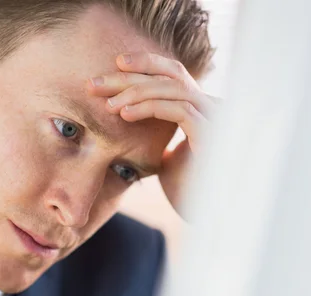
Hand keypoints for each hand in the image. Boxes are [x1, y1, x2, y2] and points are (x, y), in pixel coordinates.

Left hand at [87, 52, 216, 218]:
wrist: (206, 216)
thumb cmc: (187, 190)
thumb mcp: (165, 156)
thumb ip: (155, 135)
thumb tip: (127, 122)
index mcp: (201, 109)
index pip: (174, 74)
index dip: (146, 64)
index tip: (114, 66)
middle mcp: (212, 107)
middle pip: (170, 75)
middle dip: (130, 76)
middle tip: (94, 83)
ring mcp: (215, 119)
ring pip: (173, 88)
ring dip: (135, 92)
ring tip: (107, 105)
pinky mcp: (212, 134)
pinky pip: (179, 110)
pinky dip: (149, 108)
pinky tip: (125, 115)